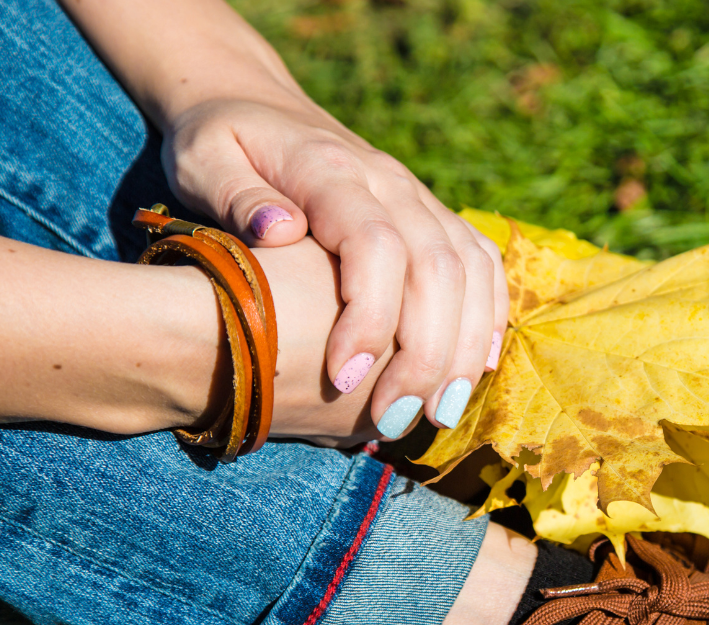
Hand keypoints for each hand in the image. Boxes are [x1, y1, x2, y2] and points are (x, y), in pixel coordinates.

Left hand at [166, 95, 506, 437]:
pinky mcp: (435, 217)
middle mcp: (391, 184)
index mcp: (332, 171)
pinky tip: (475, 371)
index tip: (344, 381)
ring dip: (465, 349)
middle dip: (425, 354)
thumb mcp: (203, 157)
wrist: (257, 102)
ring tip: (441, 413)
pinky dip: (488, 319)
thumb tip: (280, 232)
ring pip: (471, 273)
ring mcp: (421, 199)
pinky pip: (483, 266)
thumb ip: (236, 193)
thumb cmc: (220, 142)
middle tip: (396, 420)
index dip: (370, 319)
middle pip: (437, 270)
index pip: (375, 246)